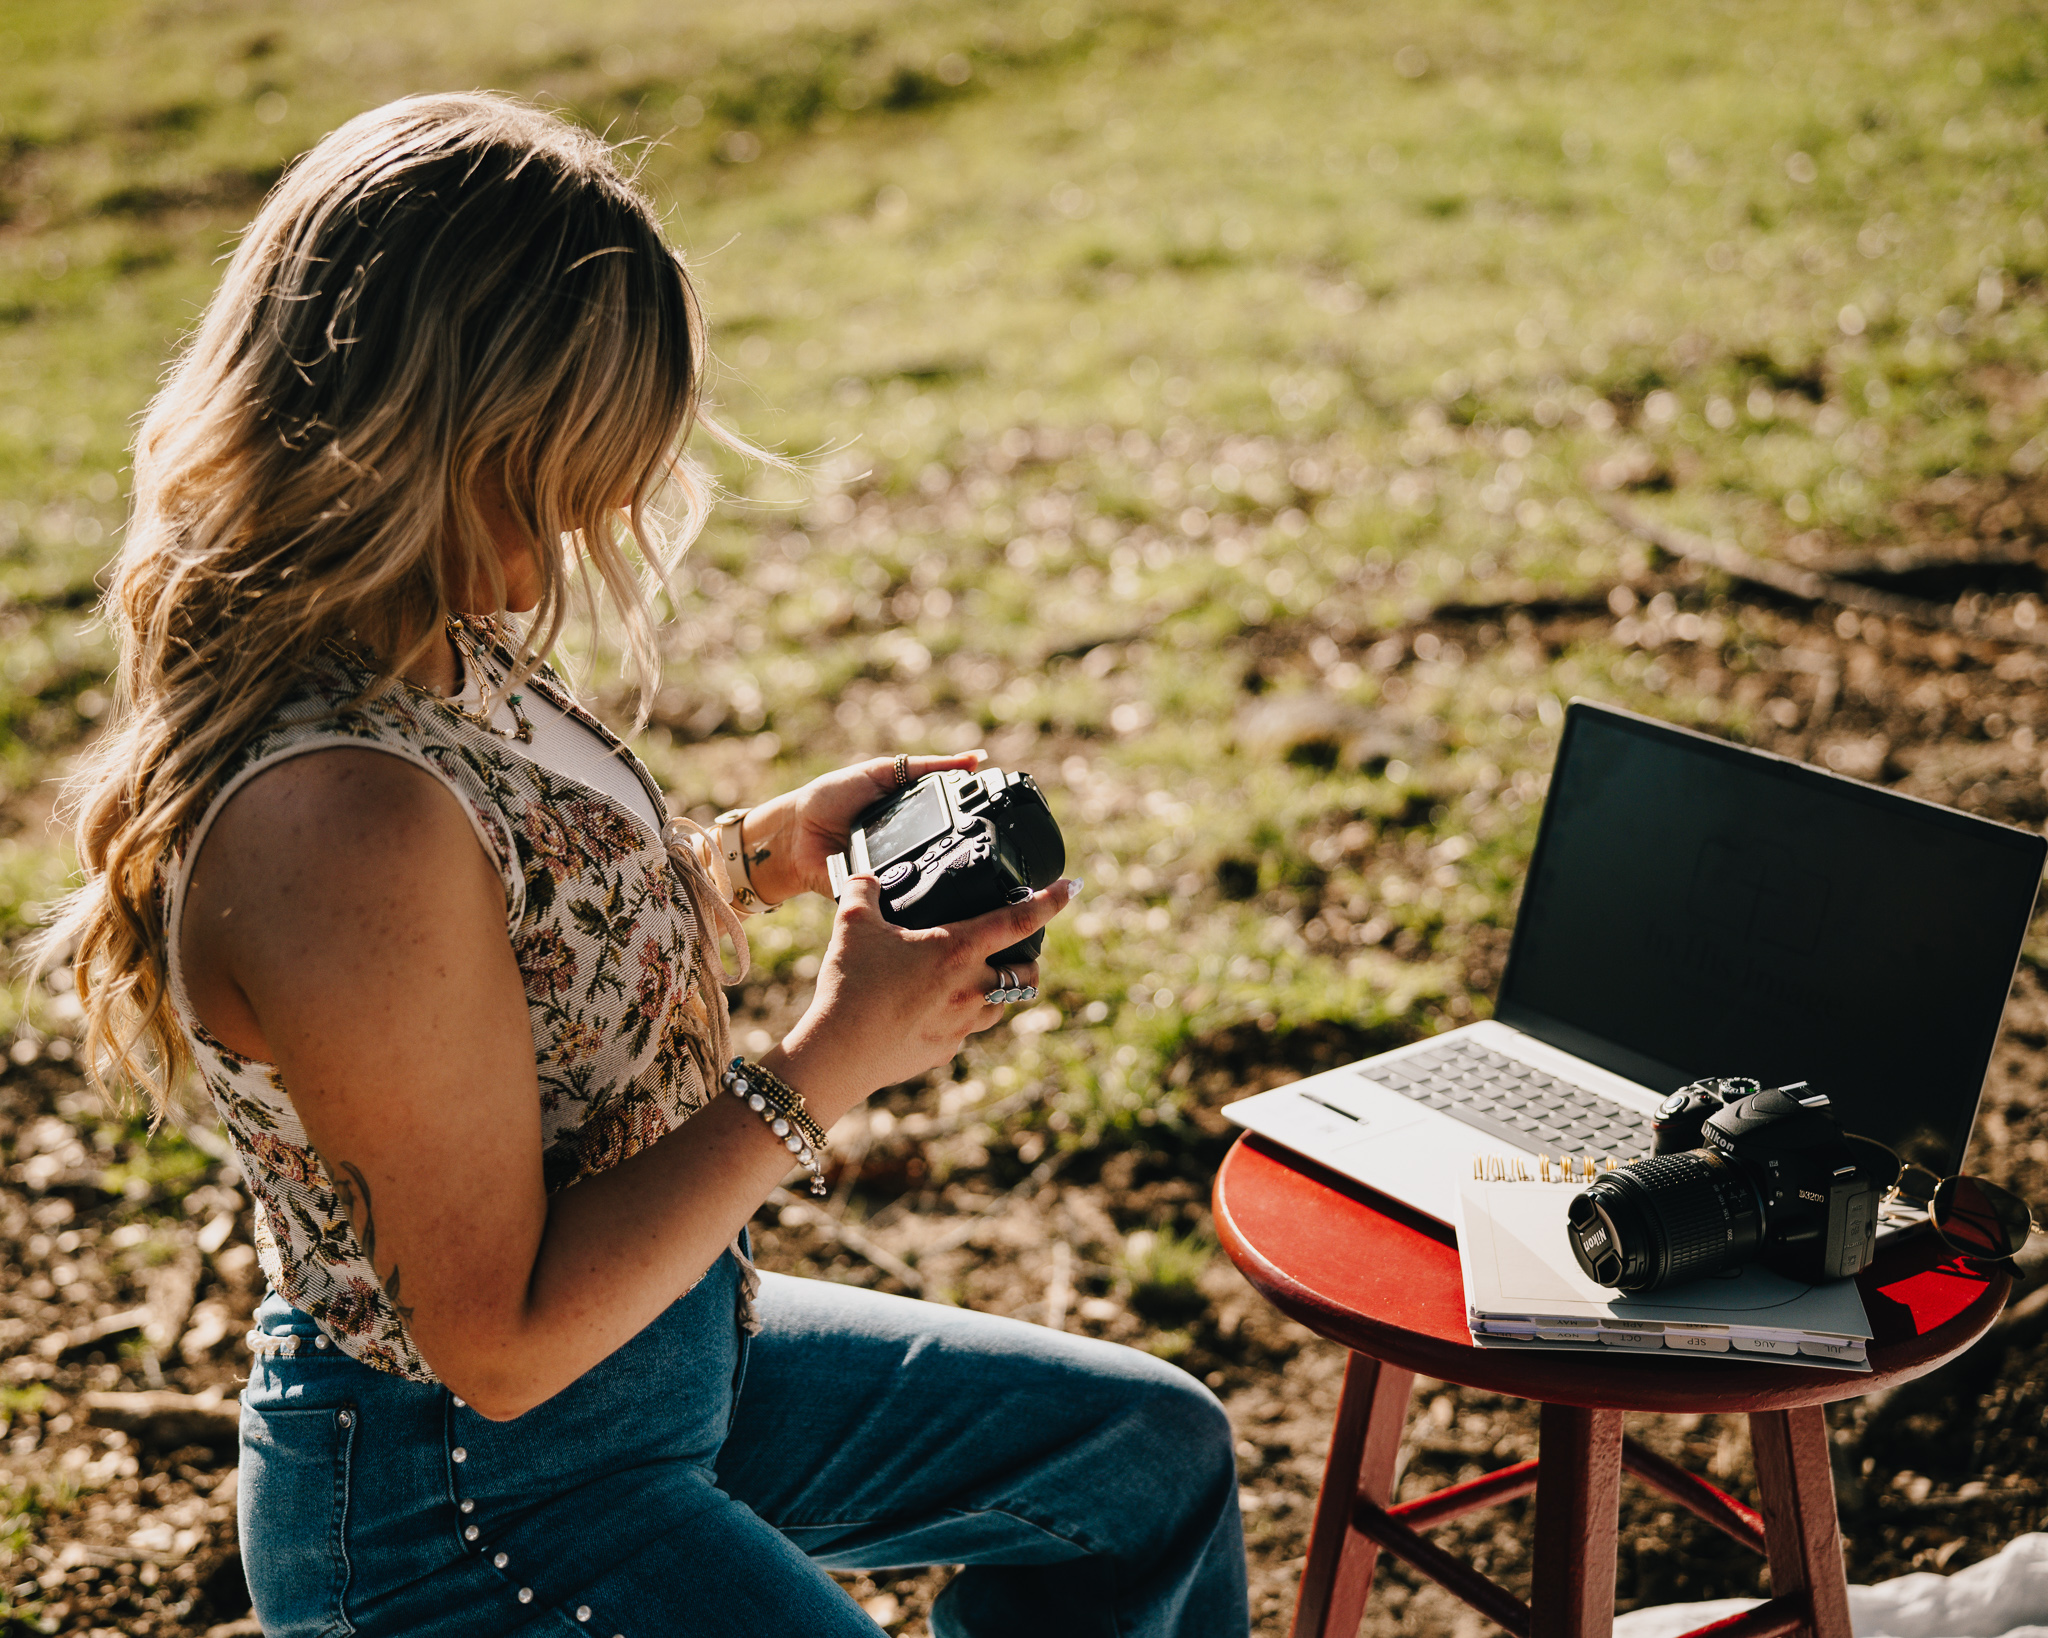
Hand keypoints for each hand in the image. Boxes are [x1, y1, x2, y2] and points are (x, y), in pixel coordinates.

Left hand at [741, 752, 986, 905]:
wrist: (795, 831)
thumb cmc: (833, 796)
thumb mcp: (883, 772)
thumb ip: (927, 768)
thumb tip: (977, 758)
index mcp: (918, 821)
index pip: (958, 825)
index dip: (980, 825)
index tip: (1008, 823)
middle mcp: (914, 850)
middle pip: (953, 856)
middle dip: (971, 855)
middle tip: (994, 849)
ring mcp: (902, 876)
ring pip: (936, 881)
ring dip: (949, 875)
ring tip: (971, 869)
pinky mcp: (885, 899)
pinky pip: (908, 900)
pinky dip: (919, 893)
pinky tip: (933, 887)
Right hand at [772, 875, 1076, 1098]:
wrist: (838, 1053)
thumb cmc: (850, 984)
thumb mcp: (851, 924)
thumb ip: (863, 891)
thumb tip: (865, 877)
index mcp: (958, 949)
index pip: (1019, 920)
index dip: (1050, 901)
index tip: (1071, 888)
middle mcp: (971, 987)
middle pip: (1027, 974)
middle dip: (1030, 961)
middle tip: (1014, 950)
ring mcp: (962, 1024)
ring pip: (1002, 1006)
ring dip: (999, 991)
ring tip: (977, 979)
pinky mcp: (945, 1051)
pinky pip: (965, 1032)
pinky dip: (961, 1018)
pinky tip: (934, 1012)